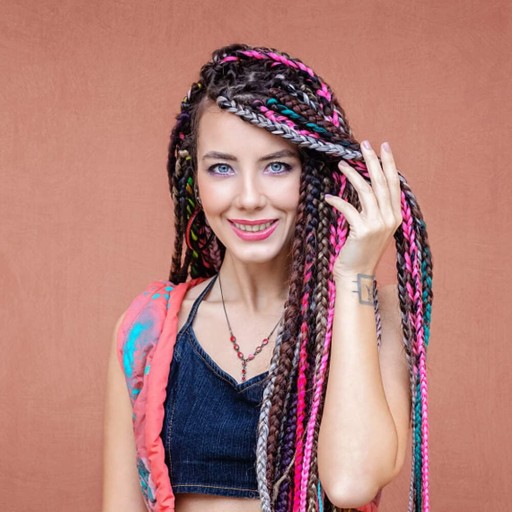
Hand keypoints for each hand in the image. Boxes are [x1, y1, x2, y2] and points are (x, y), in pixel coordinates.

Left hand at [324, 140, 401, 279]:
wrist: (356, 275)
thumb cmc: (360, 251)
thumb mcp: (372, 227)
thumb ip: (374, 209)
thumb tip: (367, 186)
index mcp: (395, 216)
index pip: (393, 184)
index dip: (389, 164)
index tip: (384, 147)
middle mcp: (390, 218)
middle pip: (382, 183)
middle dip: (373, 161)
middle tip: (364, 144)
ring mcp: (378, 225)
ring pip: (367, 191)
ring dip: (353, 175)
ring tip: (341, 164)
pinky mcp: (363, 231)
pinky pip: (349, 208)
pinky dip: (337, 201)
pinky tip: (328, 197)